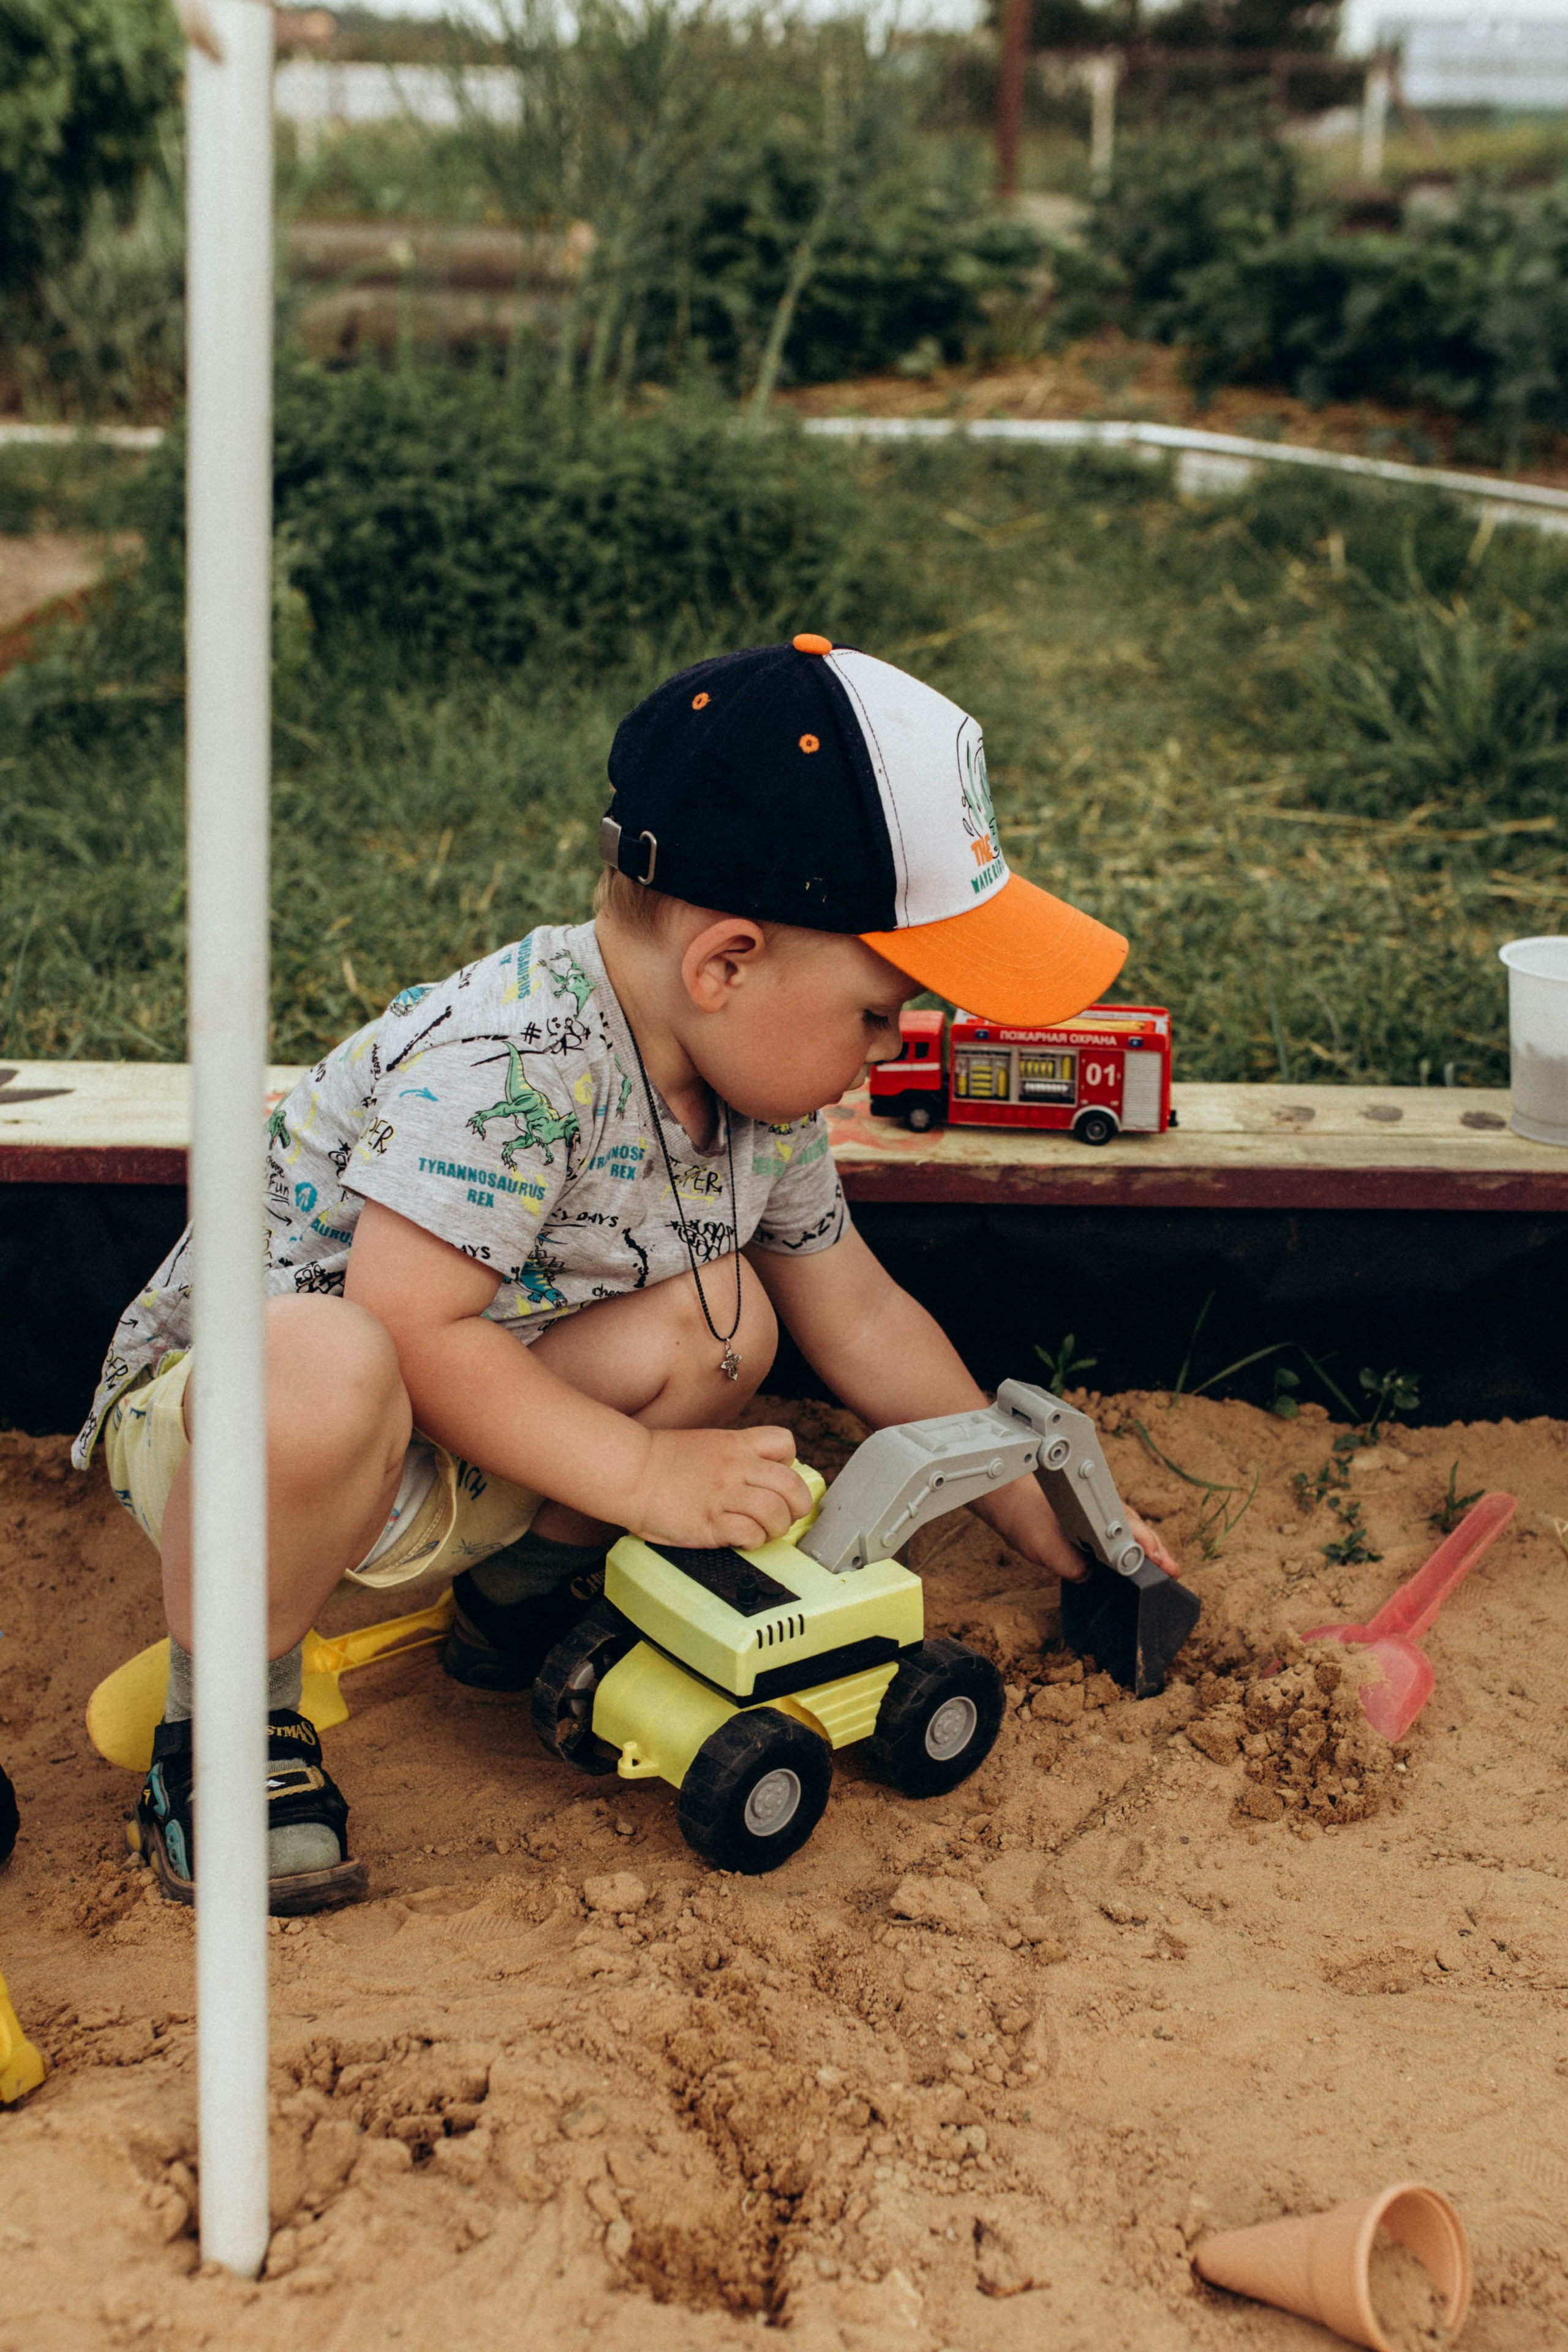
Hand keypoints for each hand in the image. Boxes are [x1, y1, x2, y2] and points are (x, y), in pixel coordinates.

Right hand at [625, 1424, 811, 1551]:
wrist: (630, 1472)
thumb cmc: (660, 1462)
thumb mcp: (706, 1444)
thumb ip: (733, 1457)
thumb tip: (754, 1477)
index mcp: (736, 1444)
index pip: (784, 1444)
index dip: (789, 1464)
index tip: (779, 1480)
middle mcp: (736, 1467)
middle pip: (791, 1484)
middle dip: (797, 1505)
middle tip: (787, 1514)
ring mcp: (724, 1495)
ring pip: (776, 1512)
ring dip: (777, 1528)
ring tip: (764, 1532)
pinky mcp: (711, 1523)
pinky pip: (750, 1534)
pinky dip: (754, 1542)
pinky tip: (743, 1540)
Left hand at [968, 1483, 1182, 1585]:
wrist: (1000, 1489)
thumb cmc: (1020, 1511)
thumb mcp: (1045, 1548)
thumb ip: (1072, 1567)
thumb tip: (1089, 1577)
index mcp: (1099, 1512)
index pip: (1136, 1537)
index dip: (1153, 1555)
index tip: (1168, 1570)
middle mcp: (1101, 1505)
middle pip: (1138, 1530)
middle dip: (1155, 1552)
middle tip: (1172, 1572)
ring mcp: (1092, 1506)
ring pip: (1126, 1527)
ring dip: (1141, 1547)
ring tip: (1158, 1566)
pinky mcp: (1082, 1511)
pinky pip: (1111, 1526)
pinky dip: (1122, 1541)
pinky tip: (1121, 1555)